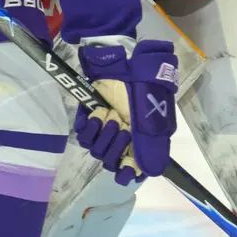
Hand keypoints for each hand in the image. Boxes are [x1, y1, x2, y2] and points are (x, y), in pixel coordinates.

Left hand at [74, 40, 178, 185]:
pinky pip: (83, 136)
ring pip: (97, 150)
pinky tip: (98, 114)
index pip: (130, 167)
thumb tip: (152, 170)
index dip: (126, 172)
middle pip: (111, 161)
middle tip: (122, 127)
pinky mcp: (88, 119)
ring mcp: (103, 129)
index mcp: (138, 138)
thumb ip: (151, 144)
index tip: (124, 172)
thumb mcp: (150, 115)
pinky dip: (90, 127)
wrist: (120, 63)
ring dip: (104, 134)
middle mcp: (120, 137)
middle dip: (116, 146)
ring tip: (110, 116)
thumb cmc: (139, 86)